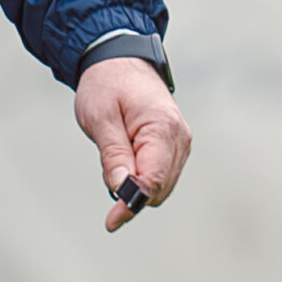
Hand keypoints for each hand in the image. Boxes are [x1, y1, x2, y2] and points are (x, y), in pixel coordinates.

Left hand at [75, 56, 192, 232]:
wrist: (120, 60)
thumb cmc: (107, 84)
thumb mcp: (100, 117)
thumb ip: (113, 155)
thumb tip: (122, 189)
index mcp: (162, 127)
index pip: (153, 180)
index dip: (132, 203)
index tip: (112, 221)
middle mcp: (179, 138)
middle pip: (159, 189)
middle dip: (132, 192)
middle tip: (107, 170)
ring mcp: (180, 143)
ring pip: (161, 187)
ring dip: (137, 184)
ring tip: (116, 153)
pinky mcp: (175, 147)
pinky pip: (160, 175)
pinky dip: (142, 177)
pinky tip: (127, 157)